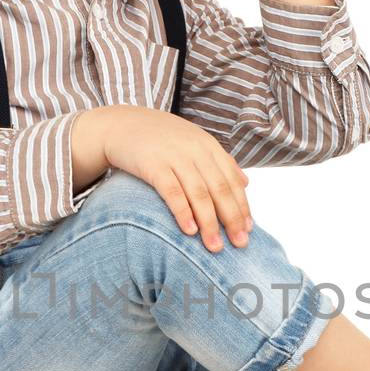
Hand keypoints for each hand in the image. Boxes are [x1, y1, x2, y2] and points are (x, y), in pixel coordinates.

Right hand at [97, 107, 253, 251]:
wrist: (121, 124)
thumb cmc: (160, 138)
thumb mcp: (194, 142)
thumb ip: (220, 161)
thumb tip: (246, 183)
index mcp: (208, 146)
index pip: (231, 180)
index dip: (241, 206)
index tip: (248, 230)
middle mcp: (195, 150)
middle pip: (219, 189)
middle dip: (232, 219)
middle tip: (240, 244)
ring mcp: (174, 156)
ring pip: (199, 193)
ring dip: (209, 223)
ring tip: (214, 246)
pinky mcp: (153, 164)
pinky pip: (172, 191)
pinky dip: (183, 212)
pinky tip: (190, 230)